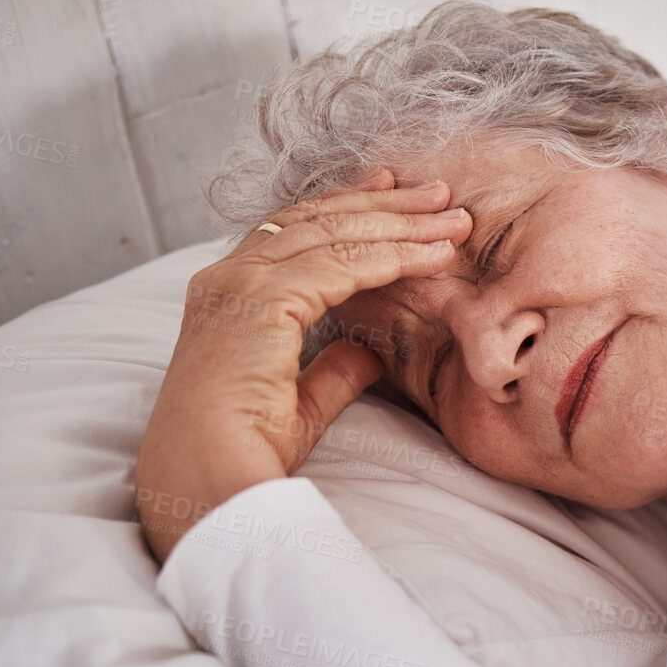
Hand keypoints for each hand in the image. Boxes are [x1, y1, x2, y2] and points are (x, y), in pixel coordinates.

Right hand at [134, 169, 471, 560]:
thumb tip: (369, 354)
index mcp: (229, 294)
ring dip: (401, 224)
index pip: (296, 232)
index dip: (348, 208)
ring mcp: (240, 283)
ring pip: (336, 235)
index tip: (392, 189)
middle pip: (319, 220)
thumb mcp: (302, 402)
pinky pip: (342, 265)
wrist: (212, 477)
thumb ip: (334, 370)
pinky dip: (393, 255)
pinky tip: (434, 255)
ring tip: (453, 219)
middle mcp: (228, 277)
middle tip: (440, 193)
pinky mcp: (262, 299)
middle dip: (386, 204)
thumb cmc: (247, 449)